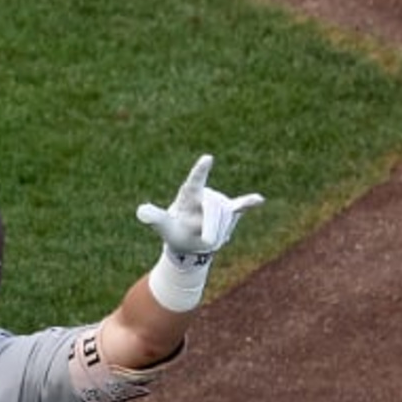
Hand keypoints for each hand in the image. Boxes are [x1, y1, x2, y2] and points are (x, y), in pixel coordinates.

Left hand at [137, 154, 262, 310]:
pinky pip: (241, 205)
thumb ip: (155, 217)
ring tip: (207, 239)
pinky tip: (260, 199)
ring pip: (225, 219)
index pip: (194, 182)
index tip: (207, 158)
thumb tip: (141, 212)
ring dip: (218, 234)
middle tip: (207, 243)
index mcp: (188, 196)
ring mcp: (218, 202)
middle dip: (212, 228)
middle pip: (215, 210)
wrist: (190, 242)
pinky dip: (250, 202)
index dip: (200, 171)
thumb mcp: (164, 226)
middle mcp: (205, 195)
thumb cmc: (175, 231)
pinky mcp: (230, 210)